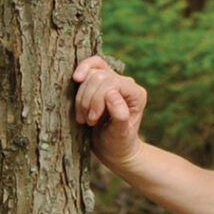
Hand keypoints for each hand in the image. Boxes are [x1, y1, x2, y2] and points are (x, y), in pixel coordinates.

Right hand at [72, 55, 146, 169]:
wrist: (113, 147)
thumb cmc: (118, 143)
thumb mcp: (120, 135)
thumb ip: (120, 115)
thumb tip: (112, 95)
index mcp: (136, 94)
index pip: (112, 84)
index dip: (97, 99)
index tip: (92, 120)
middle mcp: (127, 84)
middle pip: (100, 77)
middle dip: (88, 100)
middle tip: (88, 121)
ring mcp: (114, 80)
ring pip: (92, 74)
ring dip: (81, 97)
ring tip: (84, 117)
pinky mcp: (101, 82)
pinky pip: (91, 65)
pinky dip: (81, 72)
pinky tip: (76, 79)